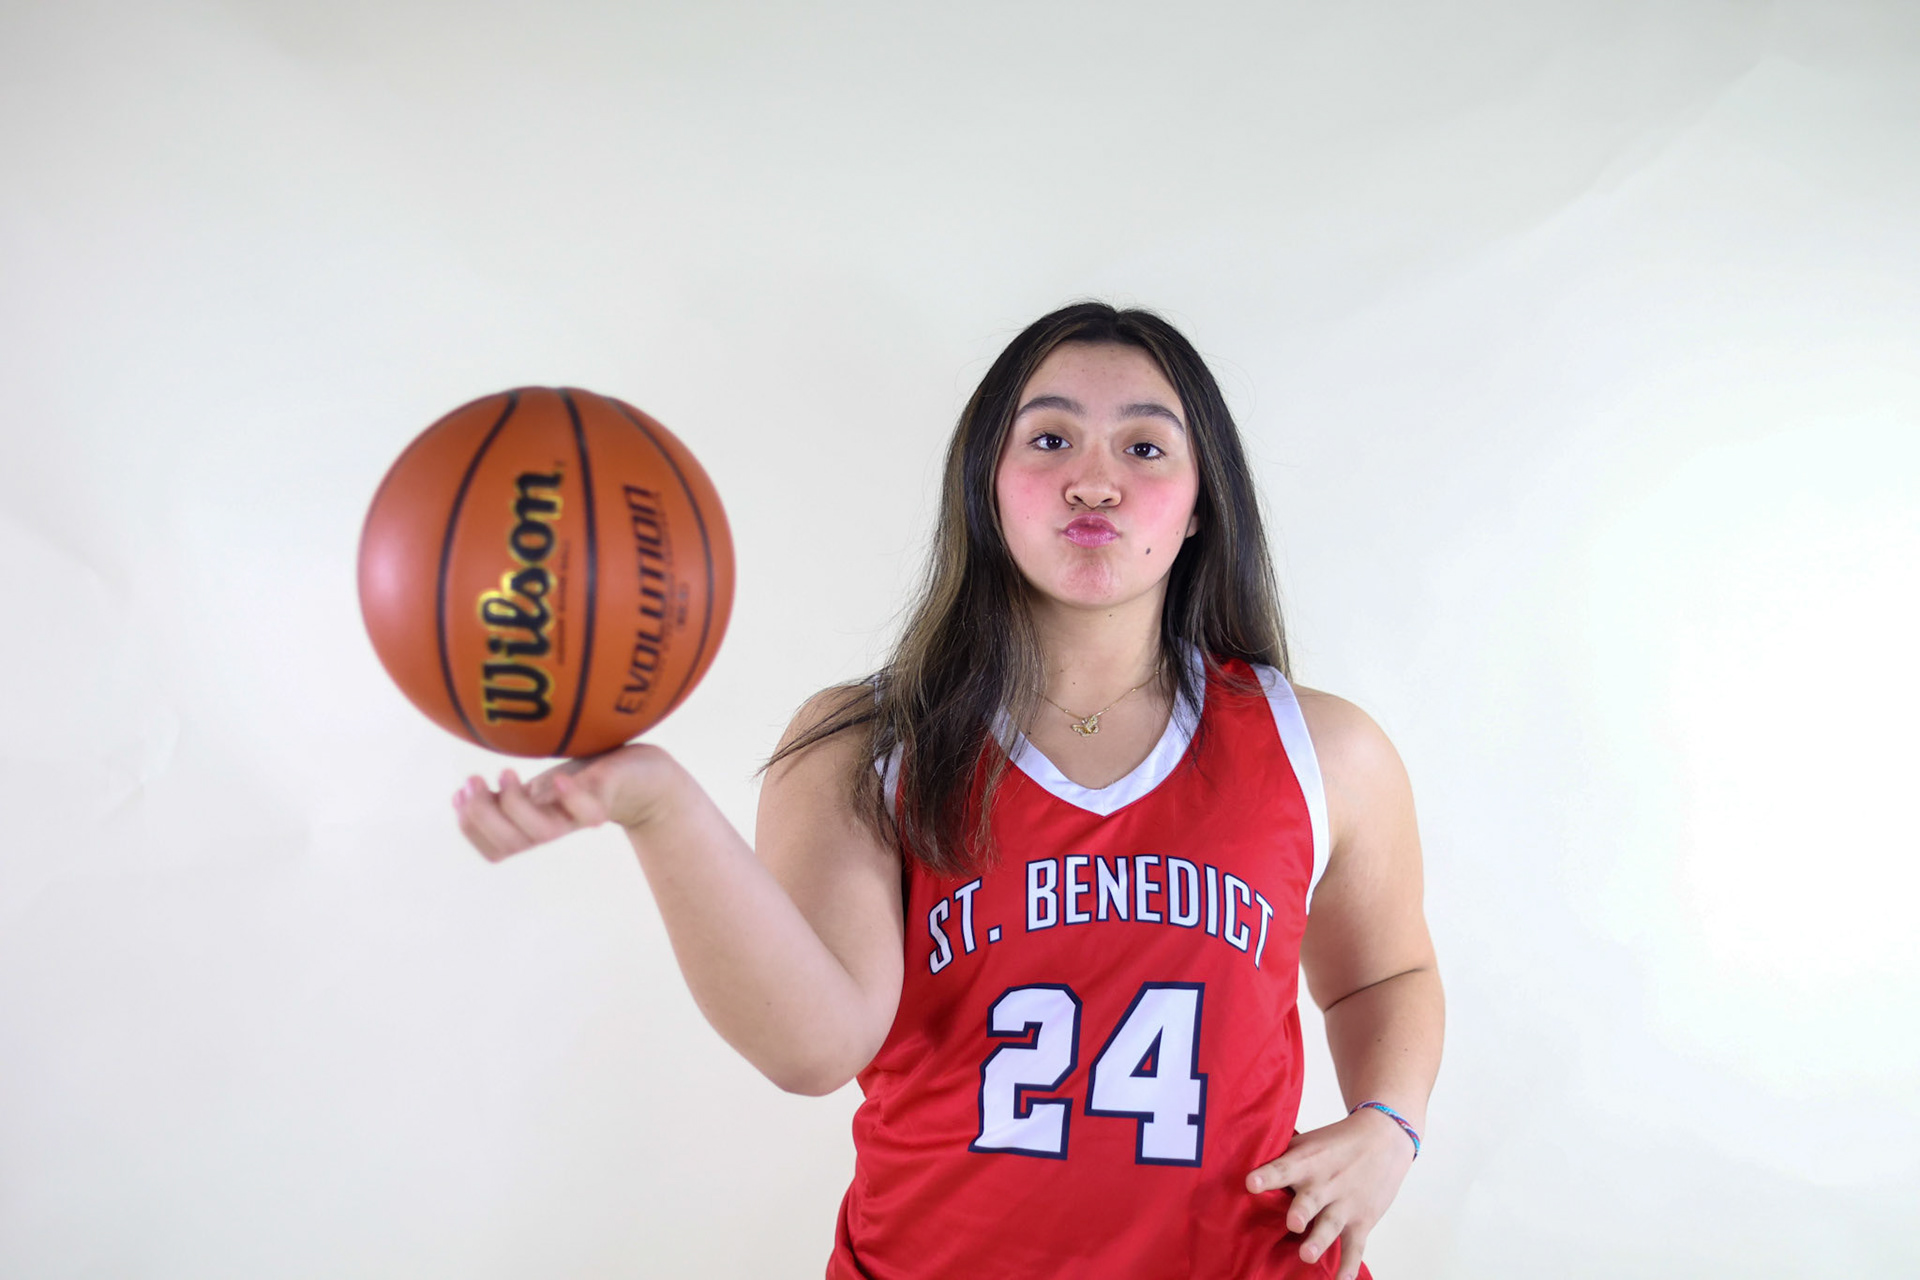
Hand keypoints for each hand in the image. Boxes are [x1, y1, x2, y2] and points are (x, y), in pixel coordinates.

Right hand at [452, 743, 680, 860]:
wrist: (651, 778)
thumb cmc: (592, 778)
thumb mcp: (545, 784)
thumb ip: (514, 792)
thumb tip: (465, 790)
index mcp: (535, 824)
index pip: (494, 848)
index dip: (470, 827)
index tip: (458, 793)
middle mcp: (554, 825)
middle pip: (510, 844)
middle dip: (481, 816)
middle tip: (474, 781)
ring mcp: (580, 814)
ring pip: (543, 833)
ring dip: (515, 806)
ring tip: (506, 773)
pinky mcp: (608, 797)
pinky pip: (588, 809)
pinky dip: (571, 798)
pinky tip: (559, 780)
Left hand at [1245, 1107, 1415, 1279]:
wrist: (1384, 1138)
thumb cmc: (1335, 1143)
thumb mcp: (1307, 1143)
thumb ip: (1281, 1159)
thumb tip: (1239, 1166)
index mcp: (1307, 1161)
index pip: (1283, 1168)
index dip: (1267, 1176)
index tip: (1251, 1183)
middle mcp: (1325, 1182)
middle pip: (1310, 1199)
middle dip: (1301, 1212)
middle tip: (1293, 1223)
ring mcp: (1345, 1202)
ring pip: (1331, 1224)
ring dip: (1319, 1240)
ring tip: (1307, 1255)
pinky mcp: (1362, 1219)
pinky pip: (1356, 1246)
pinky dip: (1349, 1264)